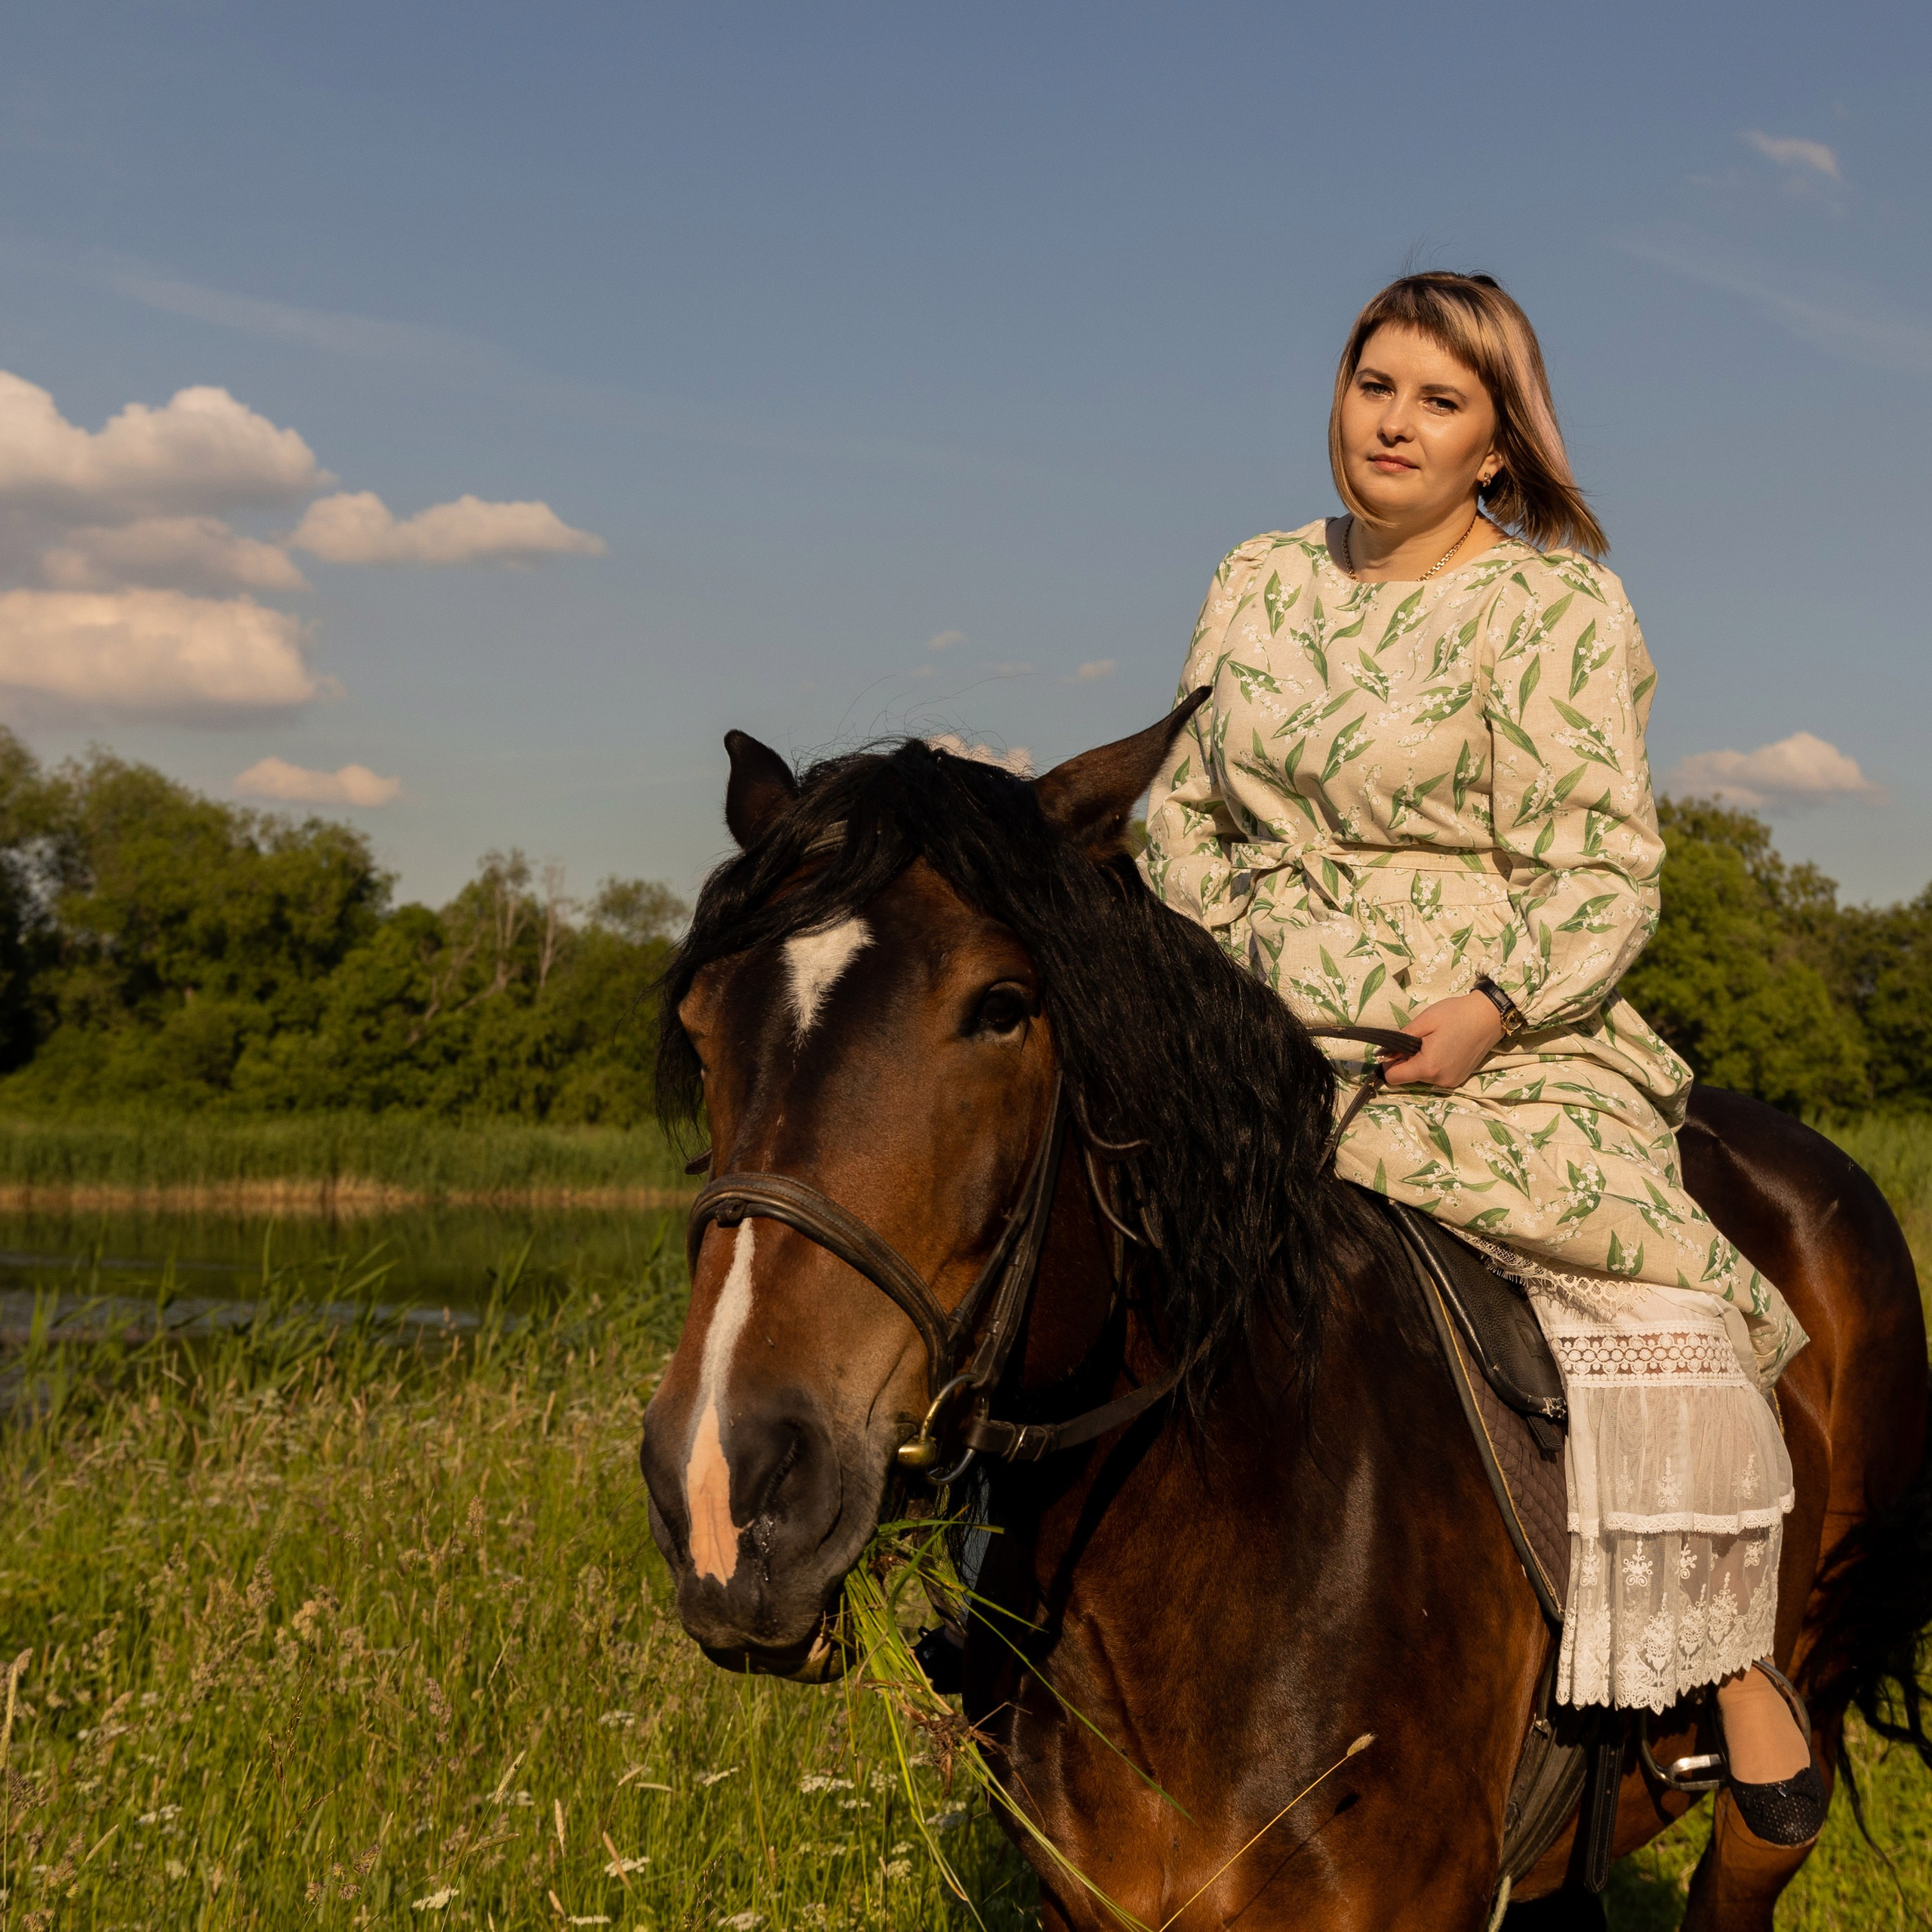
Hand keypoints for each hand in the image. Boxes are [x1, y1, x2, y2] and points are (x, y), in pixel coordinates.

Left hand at [1383, 992, 1505, 1089]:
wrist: (1488, 1016)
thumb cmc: (1455, 1015)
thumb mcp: (1423, 1022)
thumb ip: (1400, 1040)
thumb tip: (1384, 1054)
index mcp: (1429, 1067)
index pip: (1394, 1078)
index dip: (1388, 1064)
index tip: (1394, 1049)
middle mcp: (1440, 1081)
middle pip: (1408, 1078)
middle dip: (1406, 1062)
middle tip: (1418, 1041)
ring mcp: (1452, 1082)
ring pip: (1422, 1078)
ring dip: (1421, 1064)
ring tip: (1433, 1043)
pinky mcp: (1459, 1079)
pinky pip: (1436, 1077)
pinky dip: (1433, 1066)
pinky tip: (1443, 1049)